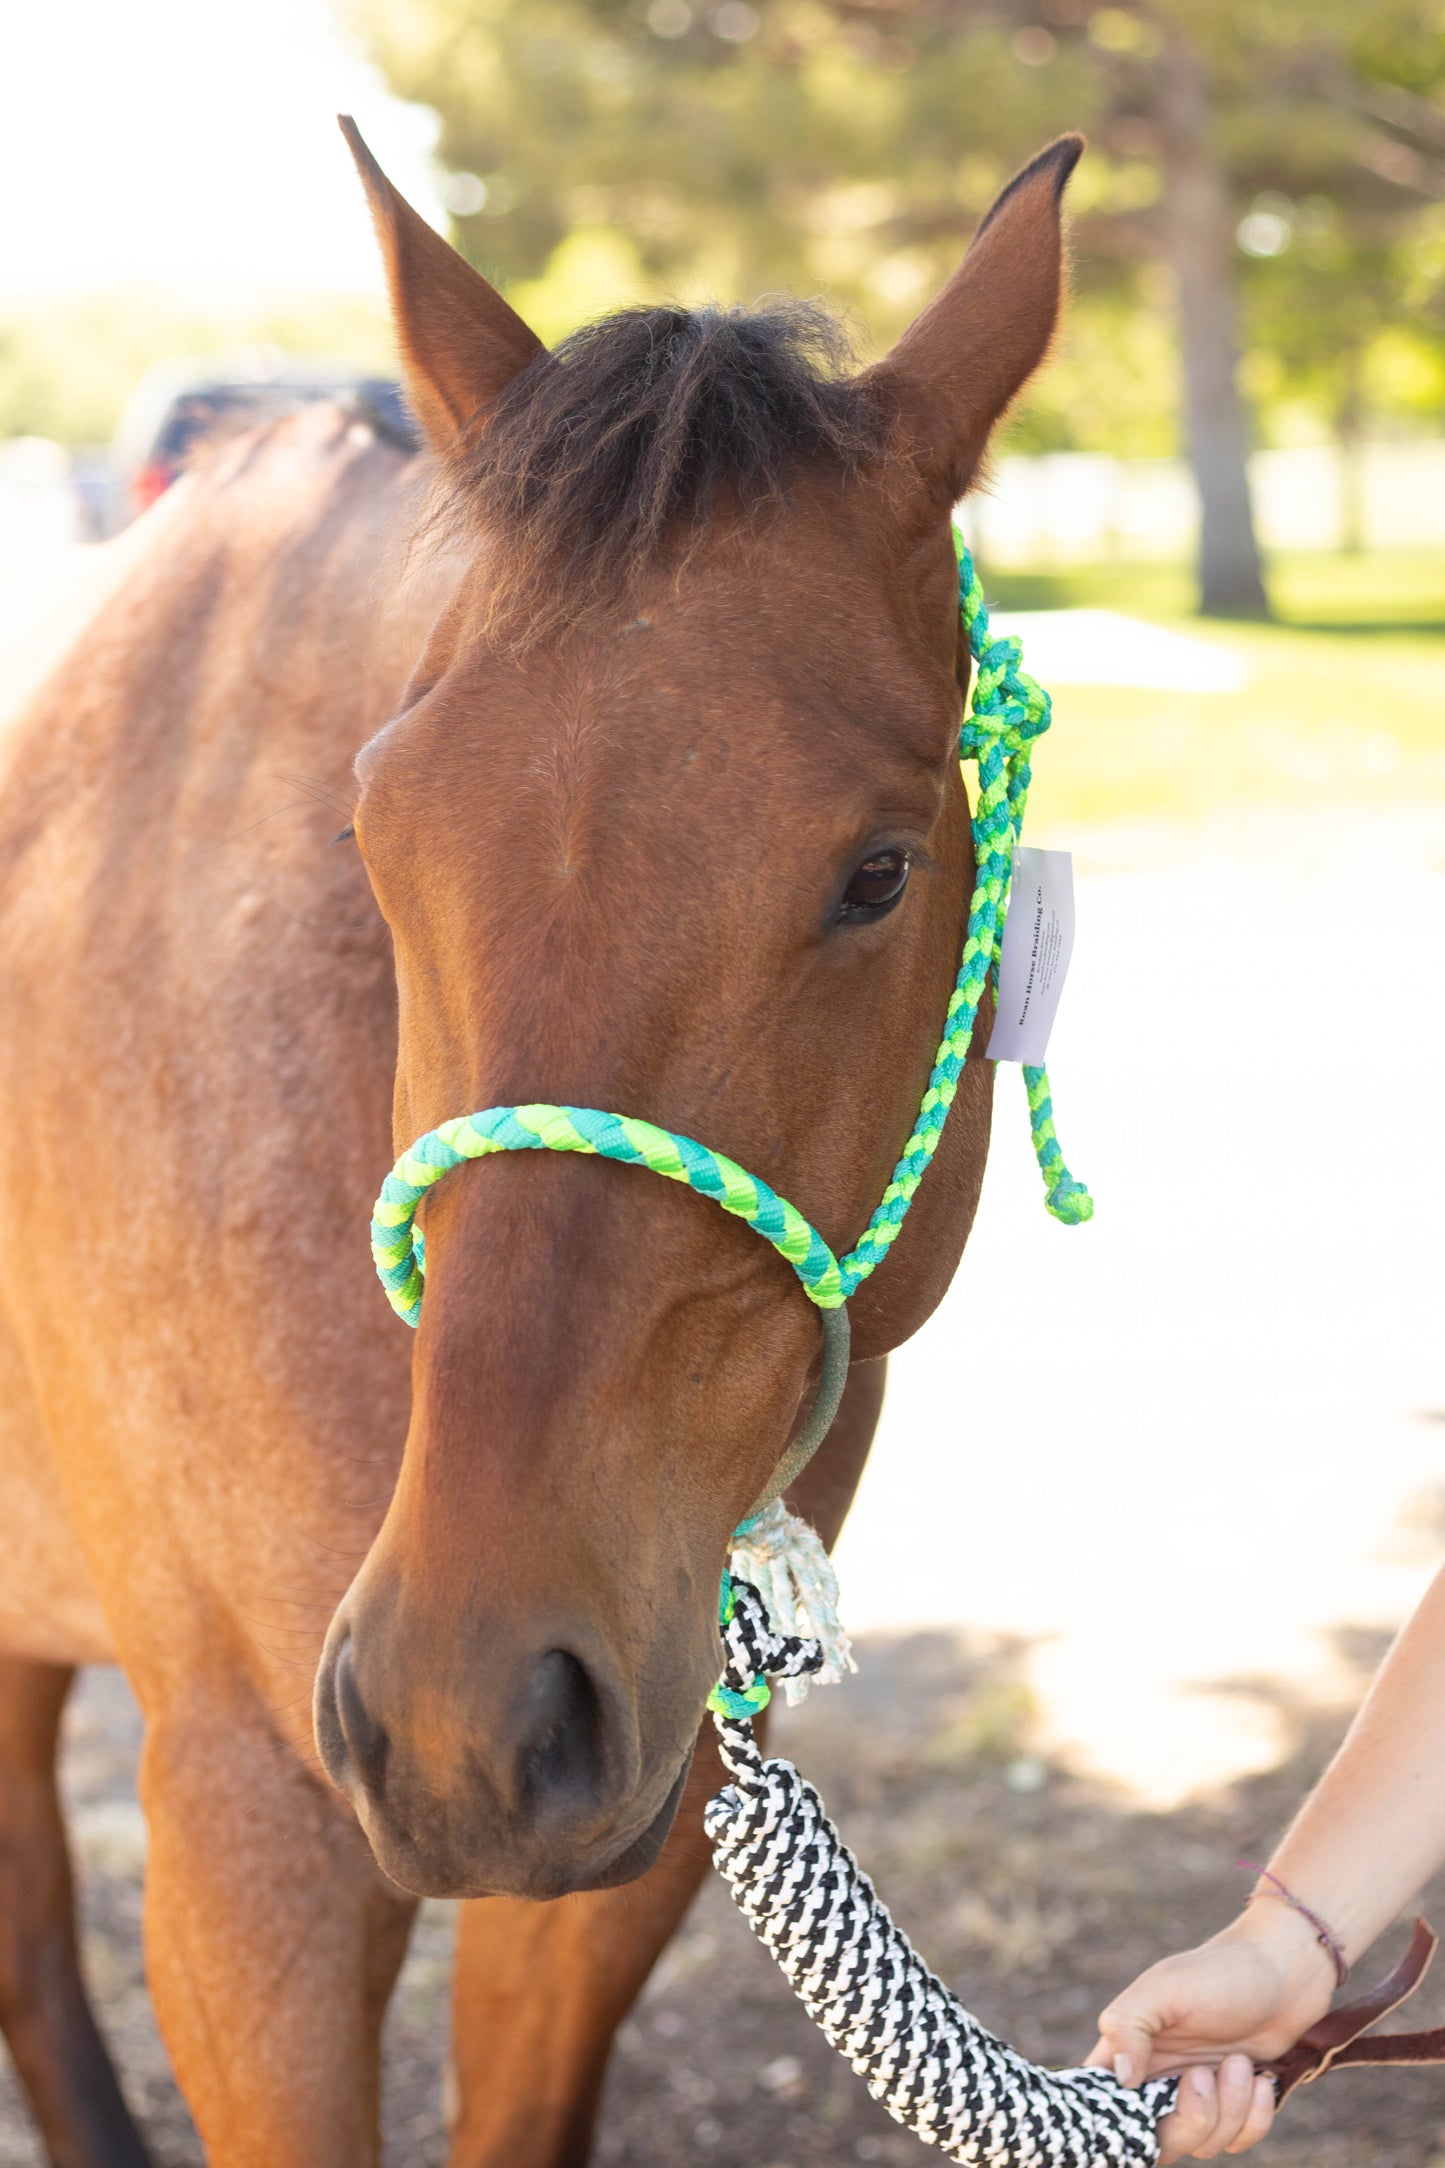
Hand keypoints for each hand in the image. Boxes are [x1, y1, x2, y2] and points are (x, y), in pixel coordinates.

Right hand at [1086, 1903, 1338, 2160]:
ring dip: (1229, 2107)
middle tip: (1202, 2074)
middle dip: (1189, 2119)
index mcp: (1129, 2051)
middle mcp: (1159, 2080)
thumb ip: (1130, 2026)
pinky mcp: (1235, 2107)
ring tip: (1239, 2061)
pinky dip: (1255, 2117)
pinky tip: (1261, 2078)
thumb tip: (1121, 2079)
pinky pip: (1239, 2142)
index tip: (1146, 2109)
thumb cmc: (1220, 1972)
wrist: (1284, 1972)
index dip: (1114, 2123)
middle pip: (1157, 2141)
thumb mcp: (1167, 1987)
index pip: (1102, 2104)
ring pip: (1203, 2143)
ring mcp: (1198, 2097)